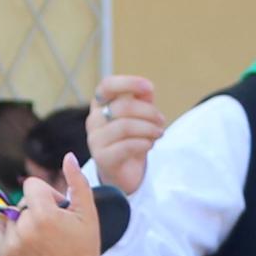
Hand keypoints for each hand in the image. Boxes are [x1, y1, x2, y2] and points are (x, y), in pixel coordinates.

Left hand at [0, 160, 108, 255]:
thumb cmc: (83, 247)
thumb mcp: (88, 213)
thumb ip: (77, 182)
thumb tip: (68, 156)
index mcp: (44, 214)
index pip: (32, 186)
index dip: (47, 194)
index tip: (58, 209)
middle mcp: (24, 227)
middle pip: (22, 201)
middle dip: (36, 208)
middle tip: (53, 227)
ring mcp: (12, 242)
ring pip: (11, 214)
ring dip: (23, 220)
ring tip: (40, 237)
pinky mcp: (5, 255)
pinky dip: (4, 228)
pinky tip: (20, 236)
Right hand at [86, 75, 163, 191]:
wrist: (124, 172)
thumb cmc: (131, 139)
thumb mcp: (140, 116)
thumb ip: (142, 100)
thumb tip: (147, 88)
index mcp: (101, 104)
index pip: (107, 85)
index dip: (128, 83)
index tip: (150, 87)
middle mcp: (93, 119)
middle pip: (122, 106)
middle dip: (148, 112)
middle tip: (161, 121)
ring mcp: (95, 139)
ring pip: (125, 126)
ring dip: (148, 129)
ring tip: (158, 133)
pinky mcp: (102, 158)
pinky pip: (126, 146)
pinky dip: (143, 143)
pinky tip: (150, 145)